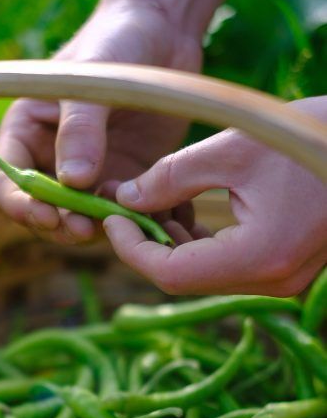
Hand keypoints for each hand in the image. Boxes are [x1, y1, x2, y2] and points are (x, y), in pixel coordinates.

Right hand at [0, 0, 200, 244]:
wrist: (163, 30)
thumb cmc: (115, 40)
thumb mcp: (91, 81)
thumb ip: (80, 128)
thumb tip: (71, 182)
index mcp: (26, 133)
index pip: (5, 183)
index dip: (21, 206)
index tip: (48, 216)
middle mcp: (52, 160)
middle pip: (44, 211)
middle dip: (63, 225)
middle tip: (90, 228)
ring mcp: (89, 173)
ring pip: (84, 219)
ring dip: (101, 229)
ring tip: (125, 223)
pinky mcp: (125, 179)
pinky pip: (124, 213)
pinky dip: (136, 222)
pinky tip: (157, 220)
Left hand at [104, 98, 326, 295]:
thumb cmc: (314, 136)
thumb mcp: (233, 148)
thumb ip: (172, 176)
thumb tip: (126, 198)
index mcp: (259, 256)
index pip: (171, 273)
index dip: (132, 248)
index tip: (111, 217)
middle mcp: (271, 281)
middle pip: (185, 277)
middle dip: (148, 242)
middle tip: (125, 204)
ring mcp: (282, 279)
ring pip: (204, 273)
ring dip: (172, 240)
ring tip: (156, 198)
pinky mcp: (286, 267)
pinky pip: (228, 264)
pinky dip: (200, 241)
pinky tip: (187, 207)